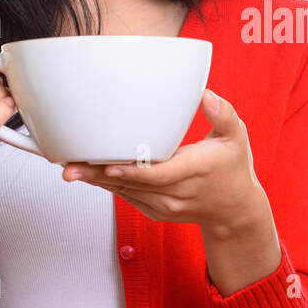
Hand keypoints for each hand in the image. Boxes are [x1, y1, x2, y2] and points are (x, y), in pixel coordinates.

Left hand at [62, 88, 268, 237]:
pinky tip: (88, 174)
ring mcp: (164, 206)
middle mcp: (177, 193)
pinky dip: (108, 186)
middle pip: (133, 185)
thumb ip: (225, 115)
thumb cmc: (233, 168)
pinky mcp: (155, 212)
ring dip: (96, 181)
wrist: (235, 211)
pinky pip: (127, 198)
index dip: (132, 171)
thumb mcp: (237, 138)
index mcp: (194, 171)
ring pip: (126, 193)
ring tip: (69, 167)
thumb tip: (206, 95)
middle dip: (99, 175)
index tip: (108, 165)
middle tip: (69, 166)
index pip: (160, 175)